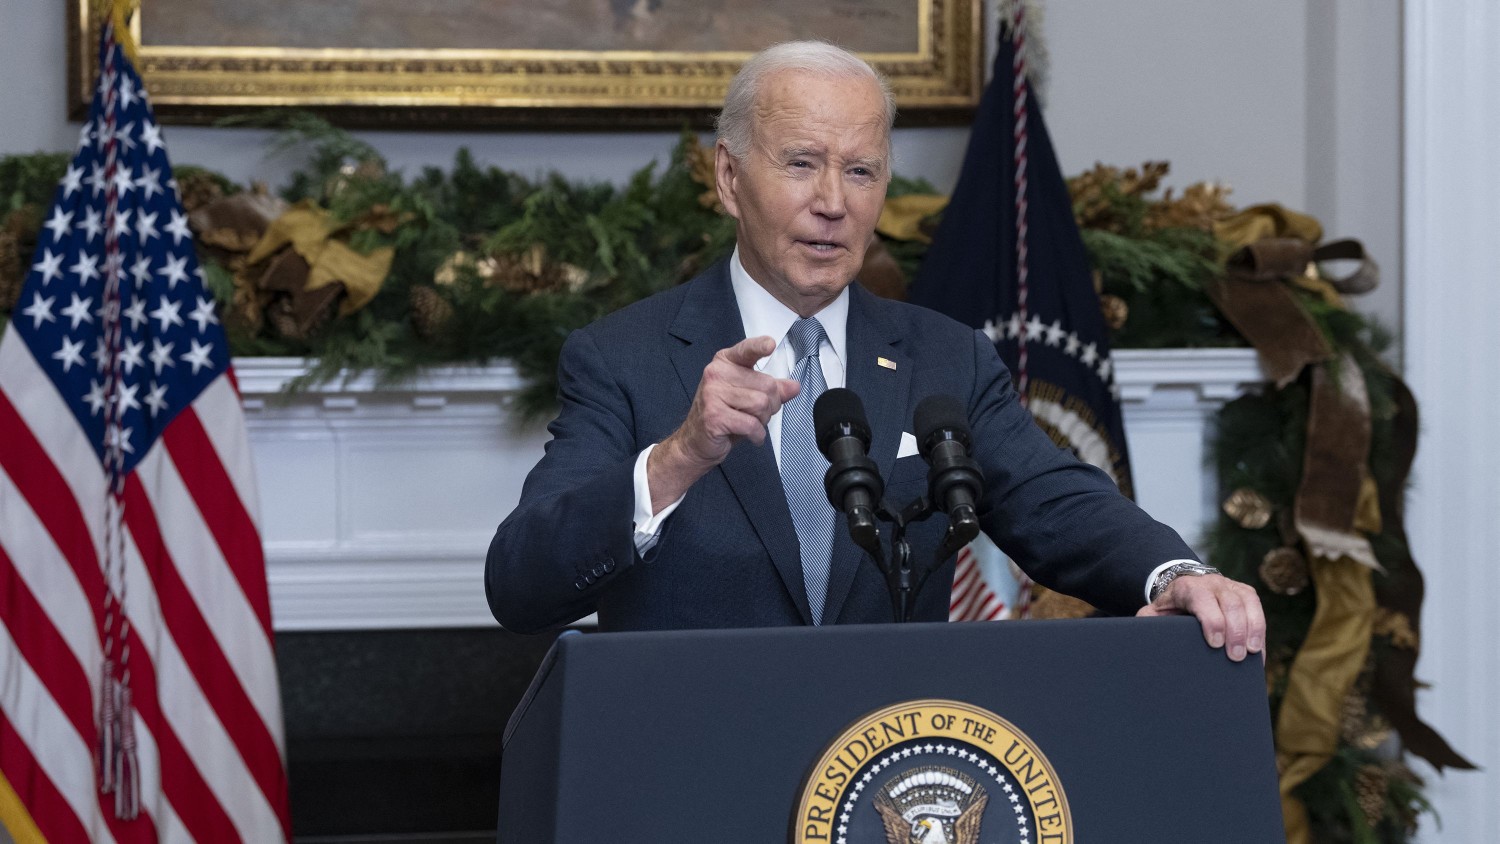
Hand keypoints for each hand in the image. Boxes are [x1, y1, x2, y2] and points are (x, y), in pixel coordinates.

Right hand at [647, 335, 799, 510]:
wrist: (696, 441)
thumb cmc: (721, 415)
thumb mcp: (748, 397)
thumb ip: (772, 389)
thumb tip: (793, 386)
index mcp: (725, 363)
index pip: (746, 350)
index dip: (760, 347)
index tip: (770, 345)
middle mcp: (717, 374)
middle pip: (767, 385)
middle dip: (772, 405)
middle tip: (758, 414)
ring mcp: (713, 394)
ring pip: (761, 404)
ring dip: (763, 420)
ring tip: (751, 423)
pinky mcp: (714, 415)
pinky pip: (751, 424)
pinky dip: (757, 434)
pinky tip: (751, 435)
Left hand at [1136, 574, 1265, 661]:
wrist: (1184, 587)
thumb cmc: (1169, 607)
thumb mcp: (1154, 613)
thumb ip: (1148, 623)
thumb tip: (1143, 638)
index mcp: (1187, 587)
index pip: (1203, 599)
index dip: (1212, 620)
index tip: (1215, 643)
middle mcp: (1212, 583)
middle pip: (1230, 603)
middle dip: (1235, 631)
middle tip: (1235, 657)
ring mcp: (1231, 586)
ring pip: (1248, 603)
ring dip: (1253, 629)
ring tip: (1251, 654)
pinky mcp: (1245, 593)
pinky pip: (1258, 609)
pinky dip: (1259, 631)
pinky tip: (1257, 651)